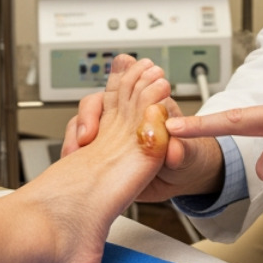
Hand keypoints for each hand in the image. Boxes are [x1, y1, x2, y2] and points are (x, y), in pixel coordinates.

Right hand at [63, 89, 223, 201]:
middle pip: (95, 102)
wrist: (183, 177)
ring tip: (76, 153)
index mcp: (146, 108)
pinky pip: (80, 151)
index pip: (125, 85)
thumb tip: (173, 151)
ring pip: (82, 126)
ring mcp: (110, 135)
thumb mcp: (189, 153)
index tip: (112, 100)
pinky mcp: (102, 155)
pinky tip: (74, 163)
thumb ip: (181, 150)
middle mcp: (125, 117)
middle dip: (87, 116)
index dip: (114, 87)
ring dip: (75, 137)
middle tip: (88, 138)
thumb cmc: (188, 155)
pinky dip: (74, 154)